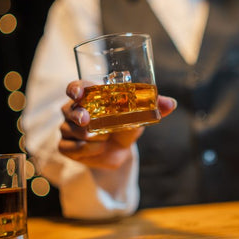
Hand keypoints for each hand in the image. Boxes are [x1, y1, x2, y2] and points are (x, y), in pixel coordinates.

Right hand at [59, 80, 176, 169]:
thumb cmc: (126, 124)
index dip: (74, 89)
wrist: (119, 149)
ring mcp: (68, 127)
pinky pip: (70, 148)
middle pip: (70, 110)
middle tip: (89, 121)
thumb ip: (154, 106)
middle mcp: (75, 109)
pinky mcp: (66, 146)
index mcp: (90, 95)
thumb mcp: (139, 114)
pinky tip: (97, 148)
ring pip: (73, 131)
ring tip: (106, 138)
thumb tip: (171, 103)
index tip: (77, 93)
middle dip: (79, 116)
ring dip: (93, 138)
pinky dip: (86, 150)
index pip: (76, 87)